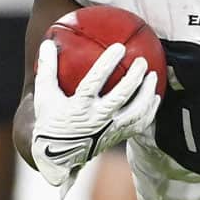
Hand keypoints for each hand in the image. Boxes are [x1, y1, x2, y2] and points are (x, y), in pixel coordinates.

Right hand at [29, 39, 159, 197]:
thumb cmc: (51, 121)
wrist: (58, 157)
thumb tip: (46, 43)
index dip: (107, 64)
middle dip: (134, 77)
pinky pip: (139, 124)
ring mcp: (110, 130)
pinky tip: (155, 98)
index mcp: (79, 107)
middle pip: (122, 96)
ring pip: (136, 111)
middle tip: (142, 61)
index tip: (119, 47)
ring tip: (153, 76)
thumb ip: (47, 69)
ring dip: (147, 93)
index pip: (95, 81)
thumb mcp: (44, 95)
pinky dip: (149, 110)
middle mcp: (97, 119)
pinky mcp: (118, 136)